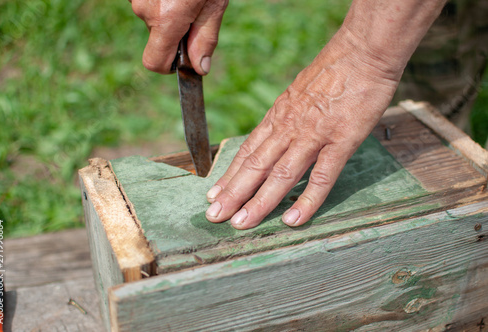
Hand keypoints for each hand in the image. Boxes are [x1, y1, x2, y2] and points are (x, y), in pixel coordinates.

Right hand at [131, 0, 227, 74]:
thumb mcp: (214, 4)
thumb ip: (205, 38)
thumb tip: (200, 69)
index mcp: (166, 19)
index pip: (155, 62)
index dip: (169, 66)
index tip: (184, 56)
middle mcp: (145, 9)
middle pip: (157, 37)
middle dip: (175, 30)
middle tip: (195, 9)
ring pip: (153, 17)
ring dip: (168, 11)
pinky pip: (148, 2)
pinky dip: (161, 0)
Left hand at [205, 27, 402, 228]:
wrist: (364, 50)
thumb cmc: (334, 69)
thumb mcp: (299, 90)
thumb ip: (287, 115)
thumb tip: (276, 132)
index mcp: (279, 116)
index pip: (247, 150)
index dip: (229, 174)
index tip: (214, 193)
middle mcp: (289, 127)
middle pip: (255, 166)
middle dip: (233, 193)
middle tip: (214, 216)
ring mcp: (314, 135)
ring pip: (280, 175)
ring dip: (258, 202)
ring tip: (240, 224)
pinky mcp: (341, 141)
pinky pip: (322, 176)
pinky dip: (307, 201)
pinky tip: (293, 220)